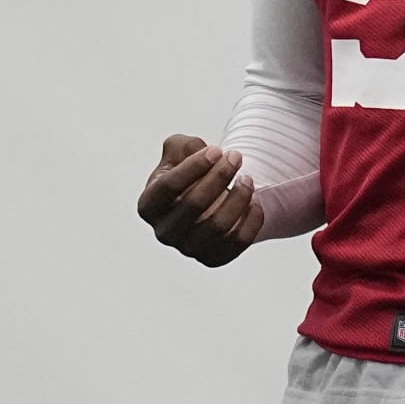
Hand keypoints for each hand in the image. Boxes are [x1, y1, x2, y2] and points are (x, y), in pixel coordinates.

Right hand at [136, 135, 263, 266]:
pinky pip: (236, 244)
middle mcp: (164, 232)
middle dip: (220, 176)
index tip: (217, 150)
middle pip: (194, 204)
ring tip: (248, 178)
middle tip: (236, 157)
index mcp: (149, 205)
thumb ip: (181, 145)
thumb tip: (194, 149)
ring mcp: (188, 249)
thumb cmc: (191, 172)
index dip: (195, 166)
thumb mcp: (179, 152)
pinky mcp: (213, 258)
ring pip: (217, 226)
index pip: (168, 187)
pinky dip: (251, 222)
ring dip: (238, 197)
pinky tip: (255, 201)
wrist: (209, 198)